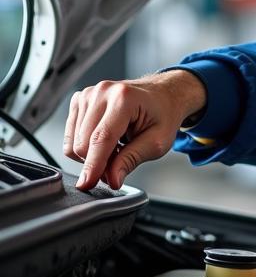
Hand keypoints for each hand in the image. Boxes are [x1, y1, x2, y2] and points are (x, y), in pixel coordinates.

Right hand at [64, 70, 206, 189]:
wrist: (163, 94)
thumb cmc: (163, 115)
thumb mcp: (158, 141)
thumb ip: (132, 159)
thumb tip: (112, 179)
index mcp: (124, 99)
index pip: (101, 138)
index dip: (93, 165)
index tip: (87, 184)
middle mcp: (102, 92)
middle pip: (83, 143)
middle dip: (98, 163)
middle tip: (120, 163)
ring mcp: (88, 94)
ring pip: (74, 142)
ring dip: (92, 154)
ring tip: (117, 147)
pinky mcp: (79, 100)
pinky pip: (71, 136)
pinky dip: (86, 145)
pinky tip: (106, 140)